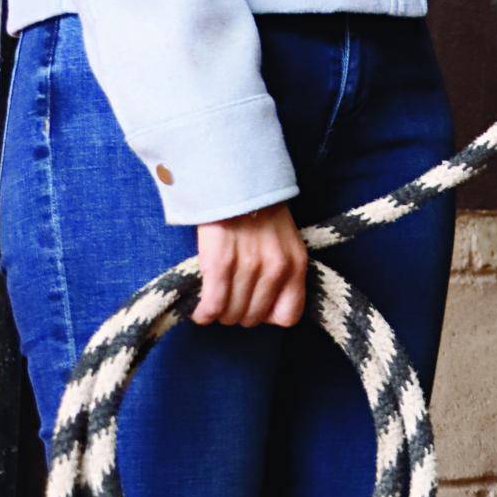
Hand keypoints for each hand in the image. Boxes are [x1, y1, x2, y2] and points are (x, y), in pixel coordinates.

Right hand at [192, 200, 309, 327]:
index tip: (255, 305)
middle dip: (239, 313)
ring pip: (232, 314)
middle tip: (229, 299)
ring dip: (220, 313)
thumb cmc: (258, 210)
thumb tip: (265, 308)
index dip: (269, 315)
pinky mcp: (220, 264)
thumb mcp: (285, 240)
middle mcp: (276, 269)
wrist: (235, 179)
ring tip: (214, 301)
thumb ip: (283, 272)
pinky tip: (200, 309)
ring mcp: (248, 267)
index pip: (289, 315)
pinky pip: (212, 306)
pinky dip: (203, 313)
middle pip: (254, 318)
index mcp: (296, 263)